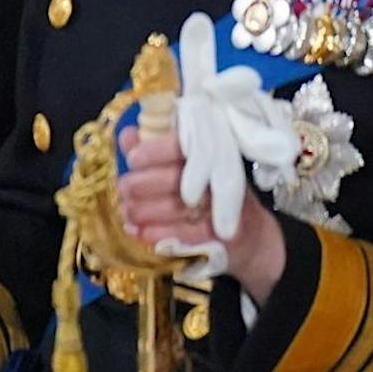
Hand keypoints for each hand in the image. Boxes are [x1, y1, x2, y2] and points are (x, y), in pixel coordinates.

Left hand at [118, 127, 286, 302]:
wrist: (249, 235)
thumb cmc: (209, 191)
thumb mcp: (187, 165)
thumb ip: (154, 148)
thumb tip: (127, 135)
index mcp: (210, 151)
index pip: (180, 146)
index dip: (153, 152)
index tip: (133, 160)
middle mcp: (218, 177)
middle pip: (173, 178)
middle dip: (140, 185)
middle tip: (123, 189)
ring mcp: (220, 208)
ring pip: (174, 207)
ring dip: (142, 211)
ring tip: (125, 212)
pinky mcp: (220, 236)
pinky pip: (182, 234)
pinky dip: (155, 233)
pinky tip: (137, 231)